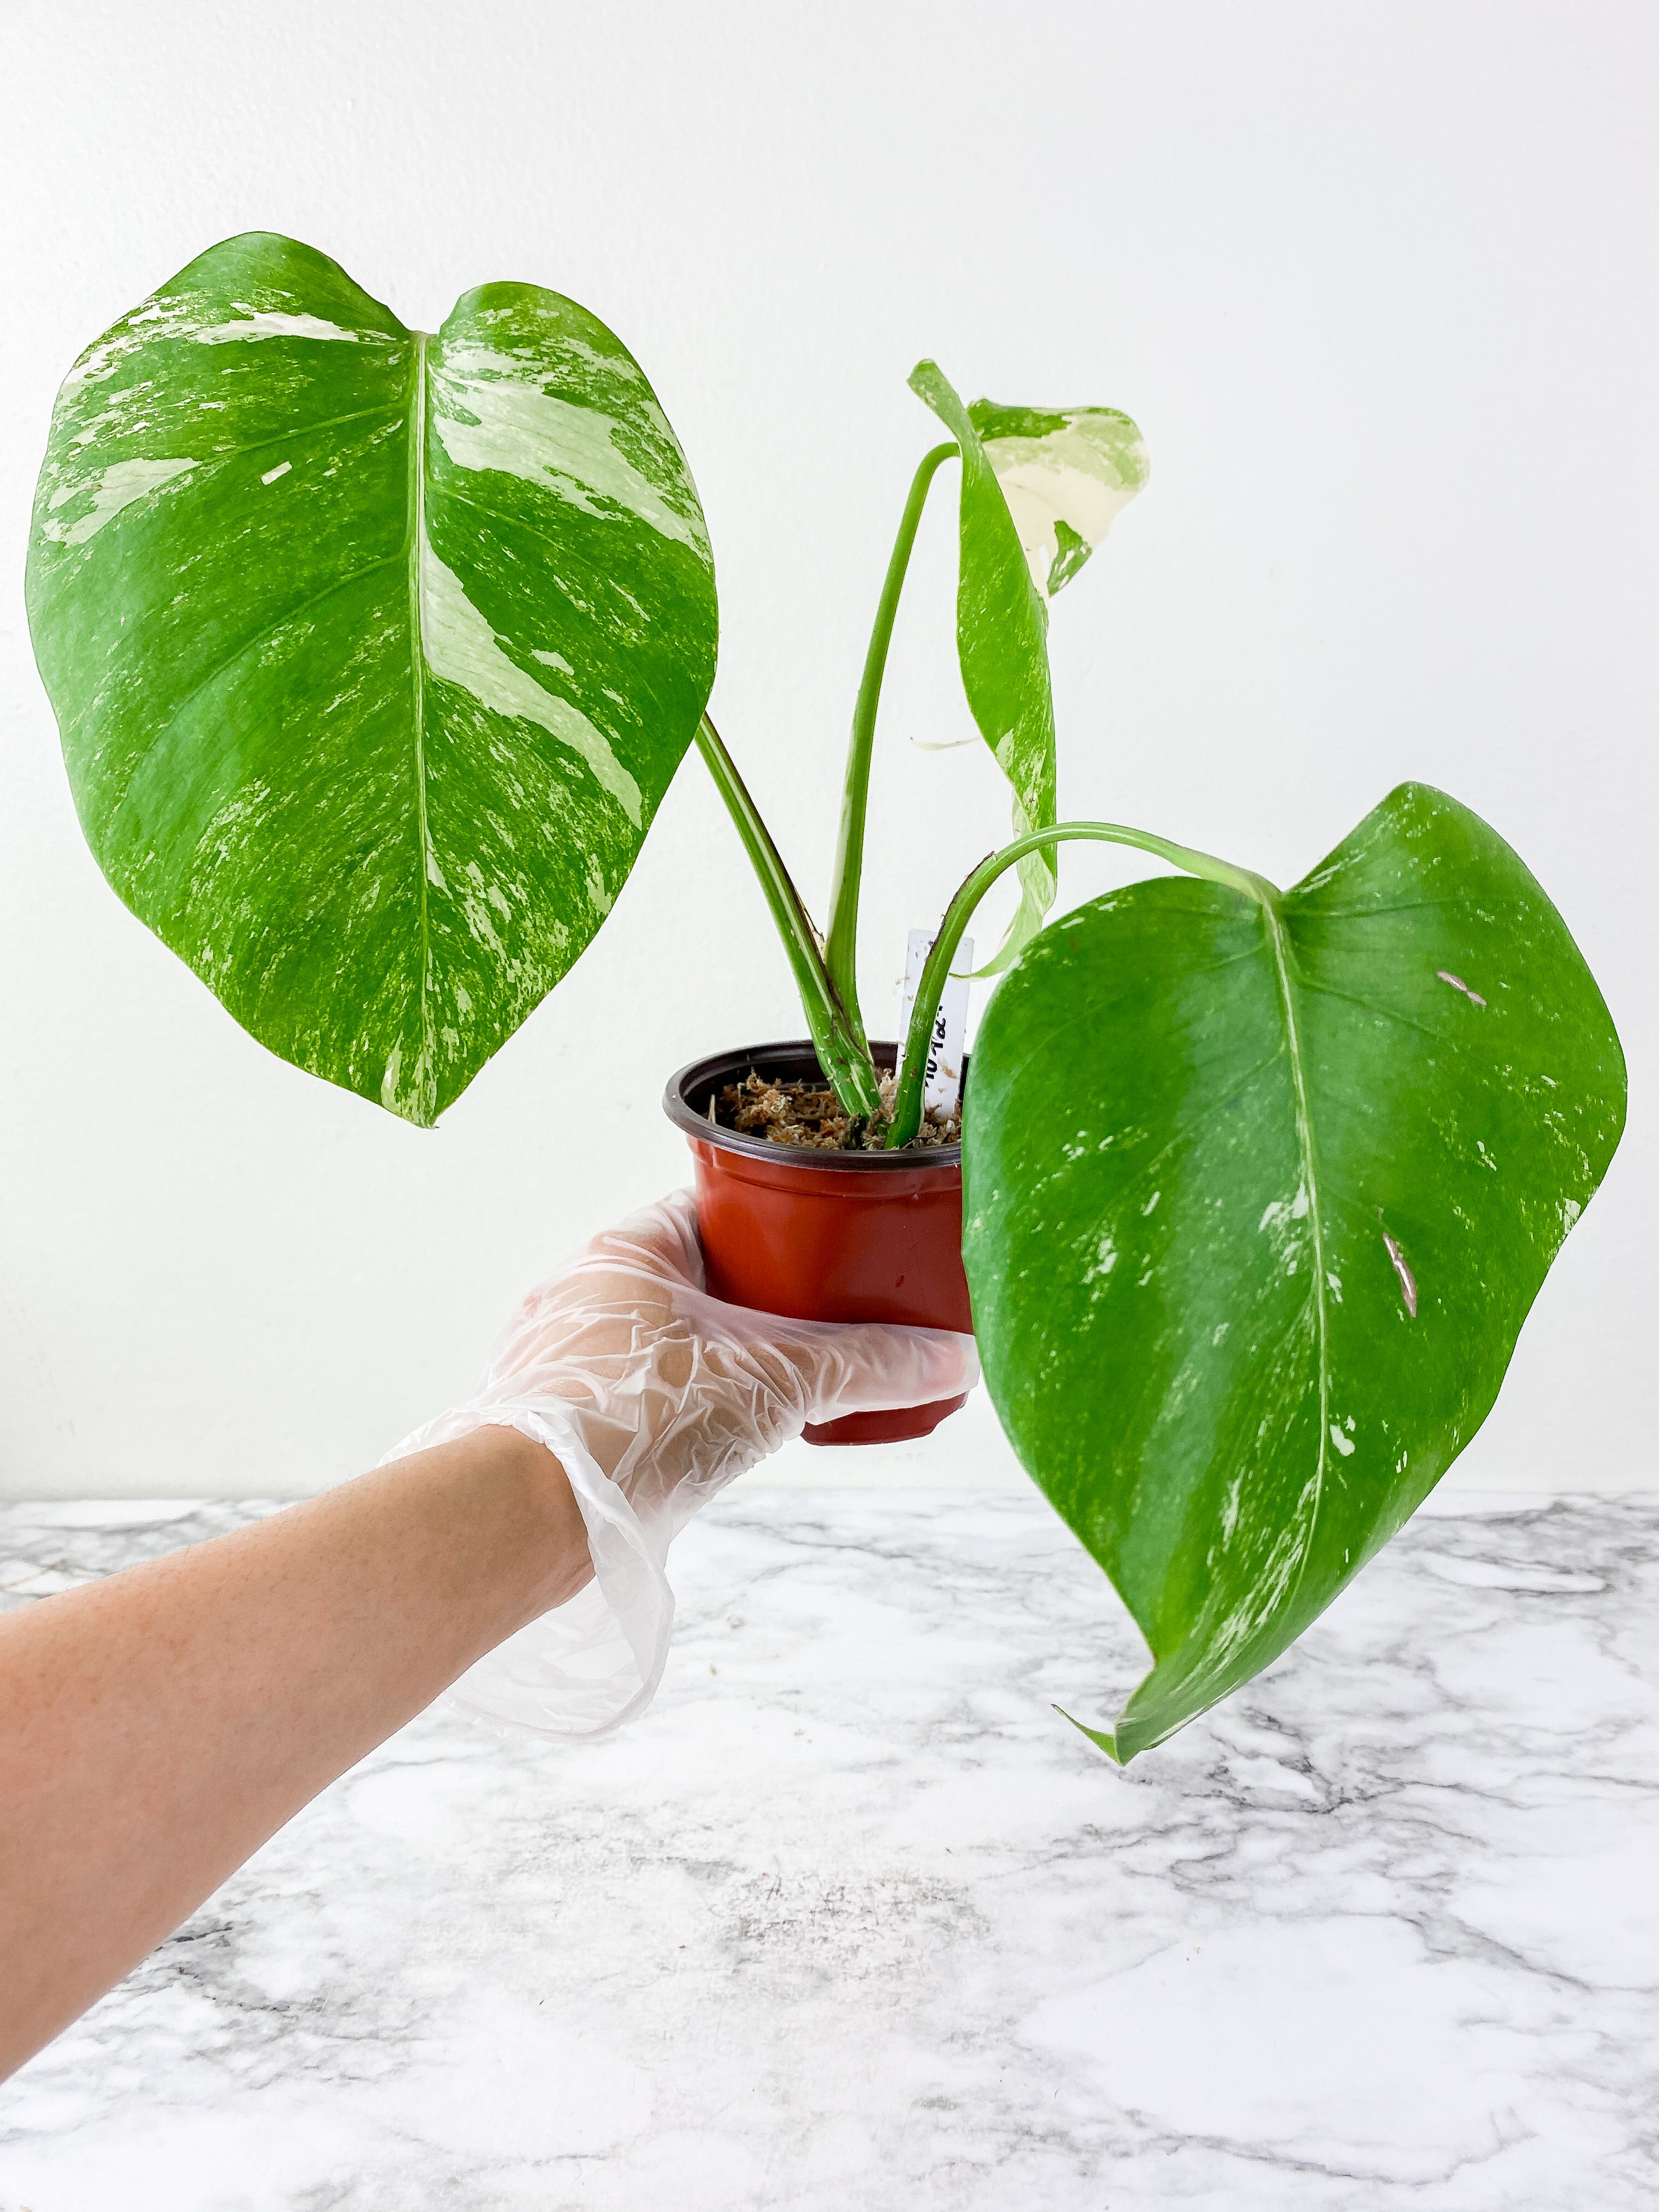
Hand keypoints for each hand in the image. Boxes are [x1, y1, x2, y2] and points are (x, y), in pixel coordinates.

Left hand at [384, 1190, 977, 1737]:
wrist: (534, 1513)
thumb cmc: (640, 1419)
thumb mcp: (775, 1381)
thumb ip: (867, 1365)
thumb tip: (951, 1357)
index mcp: (629, 1249)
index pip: (713, 1211)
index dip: (773, 1225)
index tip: (822, 1248)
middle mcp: (580, 1291)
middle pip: (685, 1277)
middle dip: (746, 1304)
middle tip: (810, 1327)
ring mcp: (554, 1356)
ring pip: (650, 1339)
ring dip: (704, 1358)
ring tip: (765, 1387)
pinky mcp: (545, 1418)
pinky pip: (621, 1393)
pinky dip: (666, 1406)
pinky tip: (703, 1437)